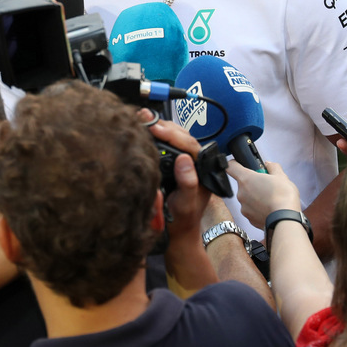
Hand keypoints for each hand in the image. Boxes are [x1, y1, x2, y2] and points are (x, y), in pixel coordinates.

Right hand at [141, 111, 206, 237]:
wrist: (178, 230)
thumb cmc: (182, 218)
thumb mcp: (186, 204)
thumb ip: (188, 183)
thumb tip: (184, 159)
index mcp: (203, 169)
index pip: (189, 144)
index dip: (171, 134)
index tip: (154, 128)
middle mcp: (196, 161)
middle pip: (182, 135)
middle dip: (163, 125)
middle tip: (144, 117)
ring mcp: (186, 161)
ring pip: (176, 136)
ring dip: (160, 127)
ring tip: (143, 119)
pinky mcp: (175, 162)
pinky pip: (168, 143)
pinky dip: (156, 135)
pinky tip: (145, 130)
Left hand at [227, 159, 301, 230]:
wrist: (285, 219)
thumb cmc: (283, 196)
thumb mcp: (281, 176)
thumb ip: (273, 167)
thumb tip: (268, 164)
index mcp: (246, 179)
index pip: (231, 167)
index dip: (235, 164)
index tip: (239, 165)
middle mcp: (241, 193)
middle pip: (243, 184)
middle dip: (253, 184)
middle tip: (266, 185)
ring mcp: (244, 207)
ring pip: (248, 199)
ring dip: (256, 197)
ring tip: (270, 199)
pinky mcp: (249, 218)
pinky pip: (252, 210)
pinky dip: (258, 209)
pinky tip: (269, 209)